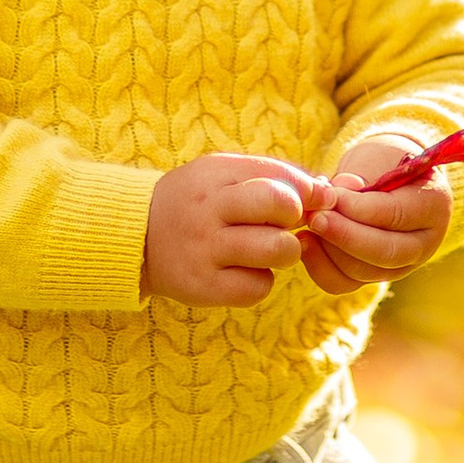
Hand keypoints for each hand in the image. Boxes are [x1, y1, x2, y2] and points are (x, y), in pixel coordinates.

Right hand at [144, 152, 317, 306]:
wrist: (136, 238)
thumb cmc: (197, 202)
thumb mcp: (223, 174)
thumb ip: (275, 175)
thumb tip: (328, 192)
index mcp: (214, 175)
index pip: (279, 174)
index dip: (306, 190)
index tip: (308, 201)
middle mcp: (207, 211)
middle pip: (280, 204)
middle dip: (295, 216)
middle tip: (282, 224)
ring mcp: (204, 251)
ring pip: (278, 249)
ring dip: (284, 251)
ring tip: (266, 247)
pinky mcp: (204, 288)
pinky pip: (258, 287)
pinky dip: (261, 281)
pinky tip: (244, 270)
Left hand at [298, 134, 451, 298]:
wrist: (387, 176)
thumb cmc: (383, 161)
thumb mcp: (378, 157)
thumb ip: (361, 176)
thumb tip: (336, 193)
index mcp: (433, 205)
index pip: (397, 215)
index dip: (360, 209)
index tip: (330, 195)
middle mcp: (424, 242)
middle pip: (385, 253)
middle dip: (344, 236)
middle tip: (316, 217)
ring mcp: (401, 265)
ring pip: (363, 272)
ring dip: (329, 249)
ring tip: (310, 222)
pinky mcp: (374, 277)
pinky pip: (345, 283)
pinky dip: (320, 266)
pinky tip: (306, 241)